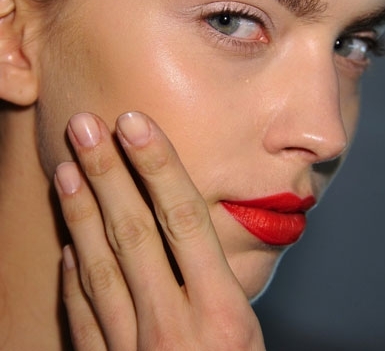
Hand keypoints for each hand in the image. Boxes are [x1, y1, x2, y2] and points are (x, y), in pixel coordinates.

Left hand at [54, 112, 265, 349]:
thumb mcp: (252, 339)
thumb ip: (227, 289)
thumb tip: (198, 232)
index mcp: (222, 315)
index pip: (185, 220)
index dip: (158, 166)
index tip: (135, 123)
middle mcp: (174, 331)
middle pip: (134, 234)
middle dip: (107, 173)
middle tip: (84, 127)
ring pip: (101, 271)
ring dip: (80, 215)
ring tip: (65, 170)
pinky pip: (84, 321)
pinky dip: (74, 281)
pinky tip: (67, 247)